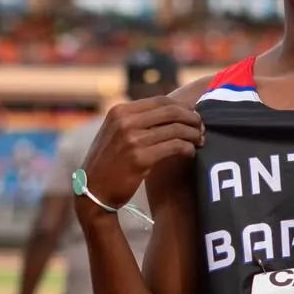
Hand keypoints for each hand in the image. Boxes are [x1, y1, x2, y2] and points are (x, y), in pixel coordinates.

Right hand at [78, 97, 203, 216]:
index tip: (192, 116)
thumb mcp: (114, 134)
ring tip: (200, 141)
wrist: (92, 193)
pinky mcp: (140, 158)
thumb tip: (169, 112)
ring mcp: (132, 139)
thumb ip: (134, 121)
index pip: (160, 101)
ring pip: (176, 129)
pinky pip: (174, 147)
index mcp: (119, 111)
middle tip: (201, 127)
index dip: (182, 107)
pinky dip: (187, 148)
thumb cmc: (108, 164)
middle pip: (171, 111)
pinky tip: (190, 153)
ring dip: (193, 134)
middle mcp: (125, 122)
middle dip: (191, 118)